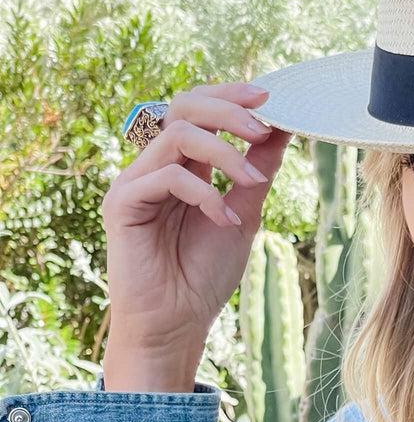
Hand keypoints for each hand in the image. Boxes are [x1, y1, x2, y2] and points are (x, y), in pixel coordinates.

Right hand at [100, 81, 291, 357]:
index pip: (198, 110)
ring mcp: (135, 182)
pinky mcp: (122, 204)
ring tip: (254, 182)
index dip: (230, 97)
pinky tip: (225, 219)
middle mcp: (155, 166)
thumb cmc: (205, 273)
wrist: (178, 324)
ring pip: (177, 136)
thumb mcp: (245, 212)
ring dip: (225, 154)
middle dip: (228, 111)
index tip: (269, 97)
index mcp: (182, 165)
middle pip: (183, 108)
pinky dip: (204, 193)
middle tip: (263, 128)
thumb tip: (282, 128)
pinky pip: (165, 176)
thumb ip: (257, 169)